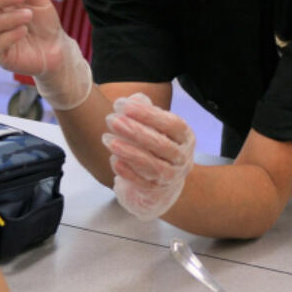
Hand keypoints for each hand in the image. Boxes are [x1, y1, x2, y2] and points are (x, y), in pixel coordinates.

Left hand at [101, 93, 194, 220]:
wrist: (161, 185)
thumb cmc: (156, 146)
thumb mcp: (155, 126)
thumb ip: (145, 110)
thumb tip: (133, 100)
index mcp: (185, 137)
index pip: (171, 124)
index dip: (148, 114)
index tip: (123, 105)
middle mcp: (182, 158)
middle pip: (161, 144)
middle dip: (134, 131)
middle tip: (111, 119)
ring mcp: (170, 177)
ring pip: (151, 164)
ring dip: (128, 151)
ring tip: (107, 139)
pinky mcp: (155, 191)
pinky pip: (141, 182)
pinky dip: (127, 171)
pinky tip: (114, 160)